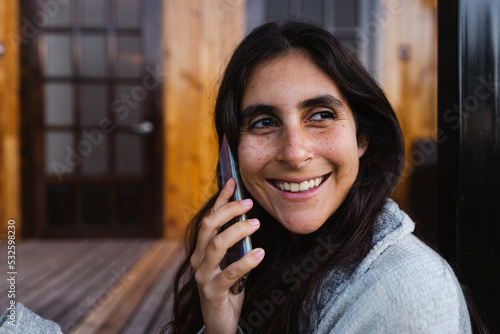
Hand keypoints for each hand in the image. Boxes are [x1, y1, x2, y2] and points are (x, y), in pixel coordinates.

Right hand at [190, 178, 264, 333]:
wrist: (220, 322)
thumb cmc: (228, 288)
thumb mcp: (229, 261)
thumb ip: (233, 243)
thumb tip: (247, 217)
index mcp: (202, 249)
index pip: (210, 217)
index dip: (221, 199)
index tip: (233, 182)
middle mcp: (198, 259)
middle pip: (209, 226)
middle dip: (228, 210)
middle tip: (249, 203)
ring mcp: (203, 275)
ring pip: (217, 244)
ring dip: (237, 230)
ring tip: (256, 223)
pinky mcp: (213, 291)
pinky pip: (230, 272)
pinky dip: (246, 261)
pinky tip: (260, 254)